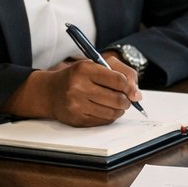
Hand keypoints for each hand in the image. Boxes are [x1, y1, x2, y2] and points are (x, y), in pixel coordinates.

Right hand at [5, 57, 141, 126]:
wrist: (50, 92)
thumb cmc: (78, 76)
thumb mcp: (97, 64)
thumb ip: (122, 73)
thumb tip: (137, 95)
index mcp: (85, 69)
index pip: (118, 80)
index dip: (130, 87)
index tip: (133, 91)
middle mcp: (78, 87)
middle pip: (117, 99)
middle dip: (127, 101)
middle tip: (126, 99)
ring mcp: (76, 105)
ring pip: (112, 113)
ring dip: (119, 109)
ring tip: (116, 104)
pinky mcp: (77, 119)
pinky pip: (103, 121)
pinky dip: (109, 116)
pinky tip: (104, 109)